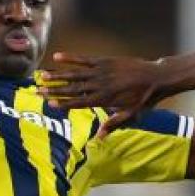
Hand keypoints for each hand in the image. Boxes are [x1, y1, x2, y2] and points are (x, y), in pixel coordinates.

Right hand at [39, 52, 164, 137]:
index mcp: (104, 100)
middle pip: (72, 89)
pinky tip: (58, 56)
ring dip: (57, 75)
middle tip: (38, 91)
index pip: (79, 103)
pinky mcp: (104, 61)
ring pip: (75, 74)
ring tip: (42, 76)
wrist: (155, 77)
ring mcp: (101, 72)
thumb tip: (98, 139)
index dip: (64, 103)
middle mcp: (100, 85)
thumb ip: (113, 124)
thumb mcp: (130, 115)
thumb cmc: (143, 99)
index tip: (50, 104)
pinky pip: (84, 59)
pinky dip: (70, 58)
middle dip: (54, 90)